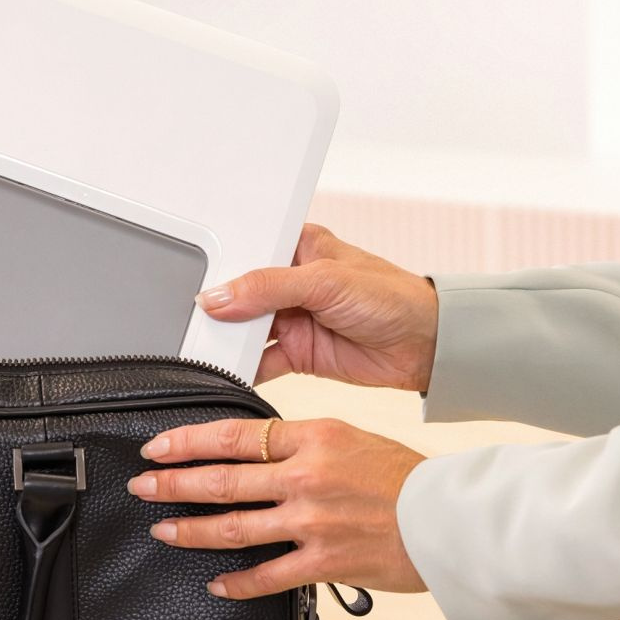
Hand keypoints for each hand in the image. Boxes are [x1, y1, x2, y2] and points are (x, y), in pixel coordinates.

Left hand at [131, 416, 427, 597]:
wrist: (450, 518)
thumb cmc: (405, 478)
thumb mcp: (348, 438)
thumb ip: (299, 444)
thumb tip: (252, 450)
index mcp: (312, 437)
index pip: (232, 435)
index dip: (186, 442)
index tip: (157, 447)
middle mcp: (306, 477)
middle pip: (221, 479)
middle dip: (172, 484)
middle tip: (143, 486)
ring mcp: (312, 521)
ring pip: (233, 526)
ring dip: (189, 529)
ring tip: (163, 530)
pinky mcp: (324, 561)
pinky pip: (267, 576)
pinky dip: (236, 581)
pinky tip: (215, 582)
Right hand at [196, 224, 439, 391]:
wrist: (428, 347)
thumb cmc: (392, 297)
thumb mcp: (325, 281)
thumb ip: (267, 288)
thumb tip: (218, 298)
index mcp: (296, 248)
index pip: (245, 253)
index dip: (219, 268)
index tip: (193, 283)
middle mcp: (288, 282)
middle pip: (238, 295)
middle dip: (218, 310)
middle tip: (192, 321)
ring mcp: (290, 319)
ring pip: (244, 330)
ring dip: (228, 341)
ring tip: (203, 349)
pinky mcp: (296, 352)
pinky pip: (258, 361)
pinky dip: (243, 369)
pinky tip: (226, 372)